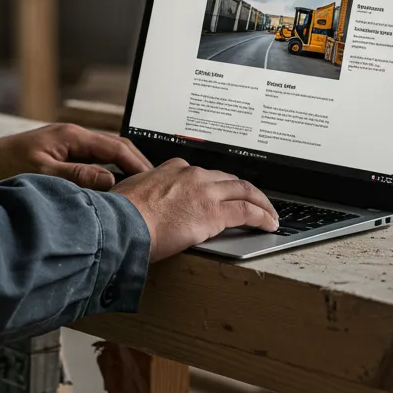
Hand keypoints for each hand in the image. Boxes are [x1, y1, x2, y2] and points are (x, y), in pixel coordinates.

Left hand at [0, 124, 152, 189]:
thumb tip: (110, 181)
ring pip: (105, 156)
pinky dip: (107, 173)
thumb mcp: (43, 173)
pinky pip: (92, 162)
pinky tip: (112, 190)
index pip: (116, 147)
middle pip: (115, 148)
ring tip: (139, 191)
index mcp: (72, 136)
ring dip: (123, 171)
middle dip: (136, 166)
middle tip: (154, 187)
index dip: (137, 164)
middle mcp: (74, 136)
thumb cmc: (5, 166)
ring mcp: (68, 144)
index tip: (153, 181)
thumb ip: (77, 175)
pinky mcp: (62, 154)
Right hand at [113, 159, 278, 262]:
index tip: (221, 192)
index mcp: (173, 169)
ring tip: (269, 213)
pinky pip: (248, 212)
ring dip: (260, 202)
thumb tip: (140, 203)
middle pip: (228, 179)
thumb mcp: (133, 192)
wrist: (124, 222)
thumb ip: (146, 193)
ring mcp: (205, 191)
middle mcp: (192, 175)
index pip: (202, 174)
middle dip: (244, 190)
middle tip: (254, 200)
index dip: (216, 183)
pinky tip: (269, 224)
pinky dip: (262, 216)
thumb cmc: (122, 212)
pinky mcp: (215, 212)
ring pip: (244, 191)